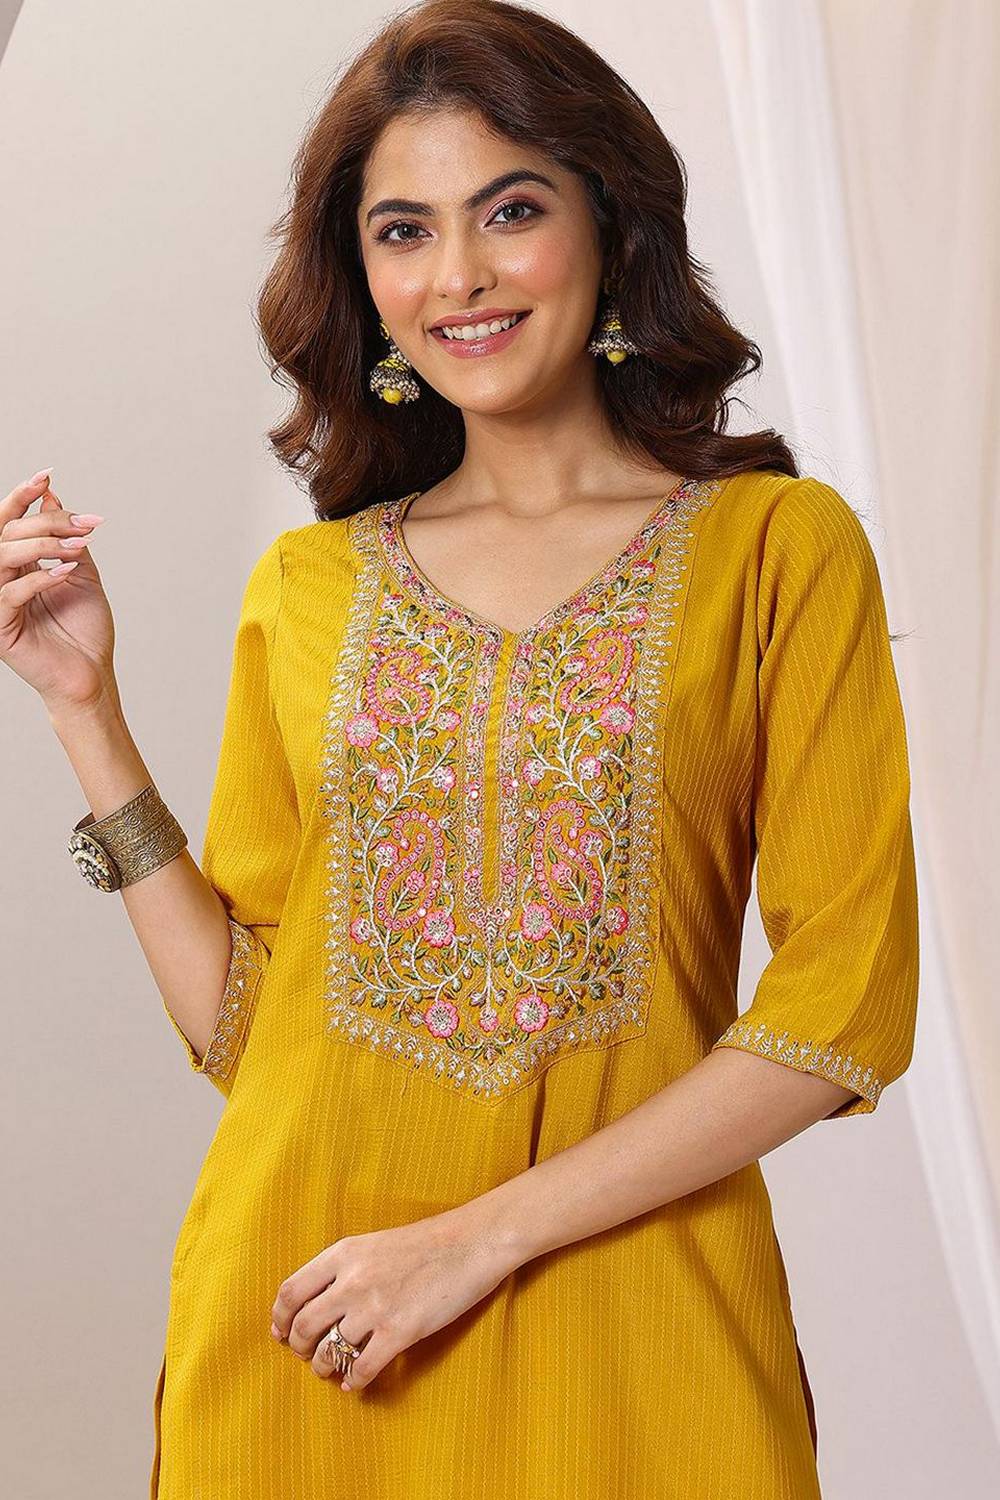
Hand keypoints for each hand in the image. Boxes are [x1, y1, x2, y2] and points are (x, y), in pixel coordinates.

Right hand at [0, 472, 117, 714]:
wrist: (91, 673)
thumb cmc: (85, 629)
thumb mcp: (81, 573)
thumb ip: (66, 538)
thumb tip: (53, 496)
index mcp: (17, 565)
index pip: (8, 523)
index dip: (22, 497)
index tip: (47, 475)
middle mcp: (2, 579)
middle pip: (7, 533)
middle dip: (47, 522)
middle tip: (85, 524)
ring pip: (4, 557)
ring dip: (44, 545)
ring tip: (78, 546)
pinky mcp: (0, 627)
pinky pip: (10, 593)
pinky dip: (41, 578)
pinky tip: (67, 572)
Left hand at [269, 1206, 515, 1391]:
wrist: (471, 1243)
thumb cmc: (424, 1243)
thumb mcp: (373, 1244)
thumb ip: (342, 1268)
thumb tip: (313, 1303)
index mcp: (343, 1253)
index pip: (291, 1291)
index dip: (280, 1318)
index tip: (280, 1333)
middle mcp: (353, 1280)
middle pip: (304, 1326)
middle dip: (299, 1347)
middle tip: (306, 1354)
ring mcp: (375, 1307)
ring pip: (330, 1352)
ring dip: (325, 1367)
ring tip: (331, 1370)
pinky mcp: (400, 1332)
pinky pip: (363, 1369)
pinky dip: (355, 1382)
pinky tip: (356, 1384)